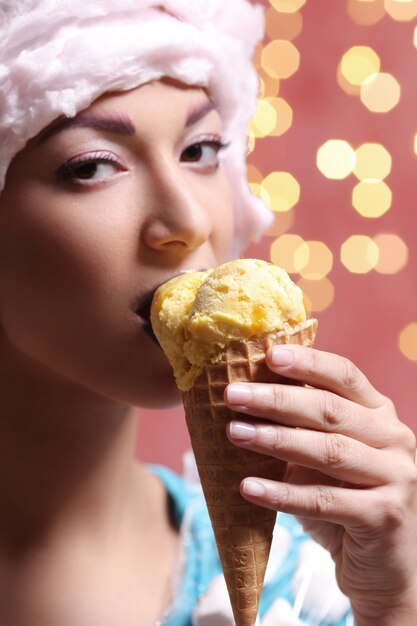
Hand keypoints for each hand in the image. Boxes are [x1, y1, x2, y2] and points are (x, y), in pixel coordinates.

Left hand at [225, 345, 416, 624]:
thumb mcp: (326, 459)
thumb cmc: (346, 501)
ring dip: (275, 441)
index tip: (268, 354)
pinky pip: (325, 500)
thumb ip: (301, 429)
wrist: (385, 568)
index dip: (307, 362)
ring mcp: (396, 477)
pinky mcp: (385, 516)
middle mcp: (395, 439)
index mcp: (380, 414)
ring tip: (234, 433)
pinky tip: (248, 487)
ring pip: (328, 451)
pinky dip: (283, 493)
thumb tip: (244, 403)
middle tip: (232, 394)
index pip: (344, 376)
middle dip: (276, 400)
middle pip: (329, 410)